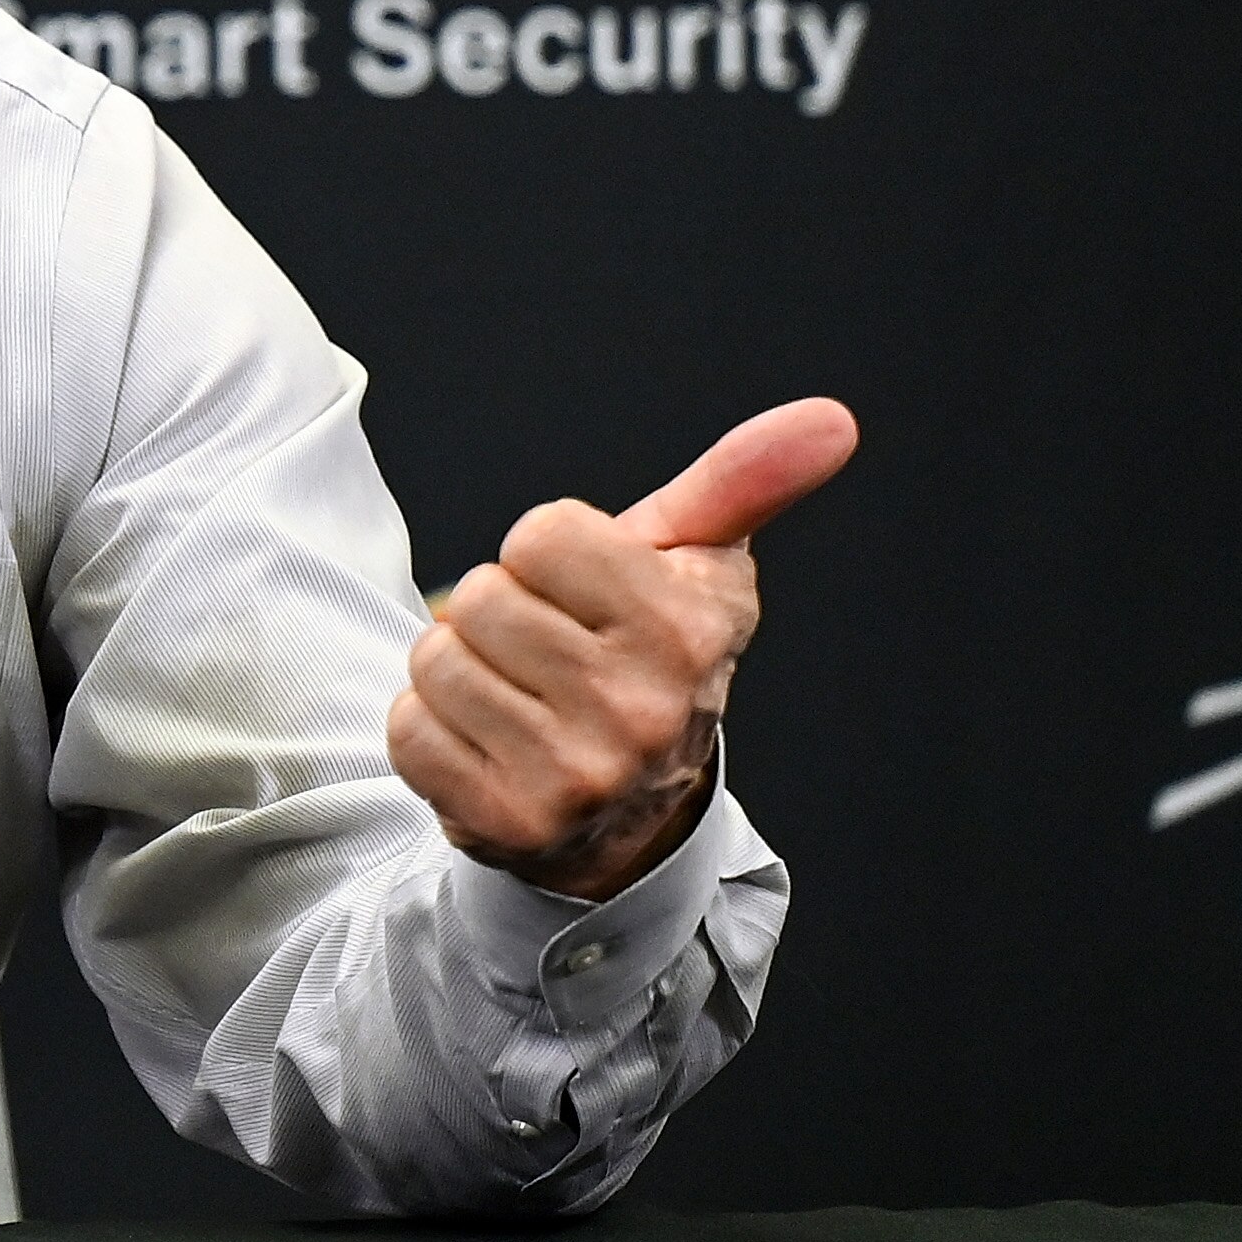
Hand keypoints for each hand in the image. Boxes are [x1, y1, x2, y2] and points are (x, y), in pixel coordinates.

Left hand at [387, 398, 858, 900]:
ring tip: (517, 700)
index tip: (582, 597)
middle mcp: (642, 709)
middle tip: (547, 656)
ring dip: (459, 672)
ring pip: (436, 660)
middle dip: (499, 613)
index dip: (546, 556)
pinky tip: (487, 746)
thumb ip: (744, 481)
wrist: (627, 818)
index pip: (540, 534)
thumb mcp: (699, 563)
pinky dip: (429, 729)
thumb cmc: (651, 658)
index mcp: (688, 630)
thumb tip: (833, 418)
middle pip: (481, 595)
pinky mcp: (506, 823)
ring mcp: (576, 776)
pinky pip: (408, 730)